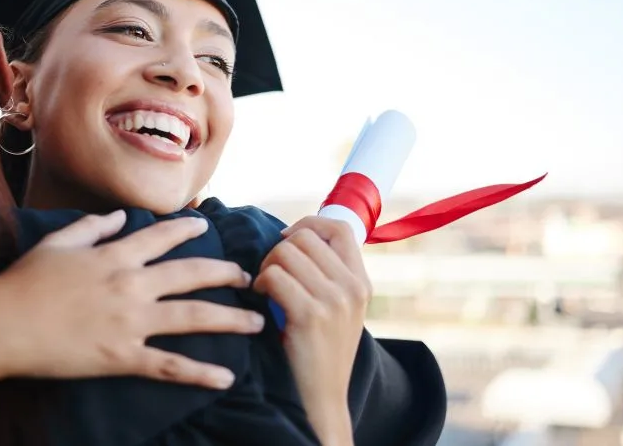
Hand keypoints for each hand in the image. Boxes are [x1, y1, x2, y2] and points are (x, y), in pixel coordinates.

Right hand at [0, 211, 263, 388]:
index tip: (206, 227)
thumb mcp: (57, 242)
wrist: (0, 324)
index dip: (187, 230)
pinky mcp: (122, 356)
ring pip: (192, 317)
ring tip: (256, 323)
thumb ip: (92, 226)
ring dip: (229, 319)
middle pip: (191, 274)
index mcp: (115, 255)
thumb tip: (119, 215)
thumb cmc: (22, 281)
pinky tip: (226, 377)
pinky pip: (169, 365)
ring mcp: (130, 322)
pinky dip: (200, 372)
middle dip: (224, 273)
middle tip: (248, 277)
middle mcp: (131, 284)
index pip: (162, 237)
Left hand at [254, 217, 369, 445]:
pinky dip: (260, 283)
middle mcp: (353, 287)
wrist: (322, 398)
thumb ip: (328, 275)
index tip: (287, 239)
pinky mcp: (311, 315)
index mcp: (361, 282)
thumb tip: (294, 235)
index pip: (340, 227)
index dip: (308, 224)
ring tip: (266, 288)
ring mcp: (334, 301)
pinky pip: (274, 276)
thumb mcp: (339, 309)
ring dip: (266, 266)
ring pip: (285, 253)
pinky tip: (261, 299)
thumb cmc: (319, 351)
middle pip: (305, 237)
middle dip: (279, 249)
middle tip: (271, 274)